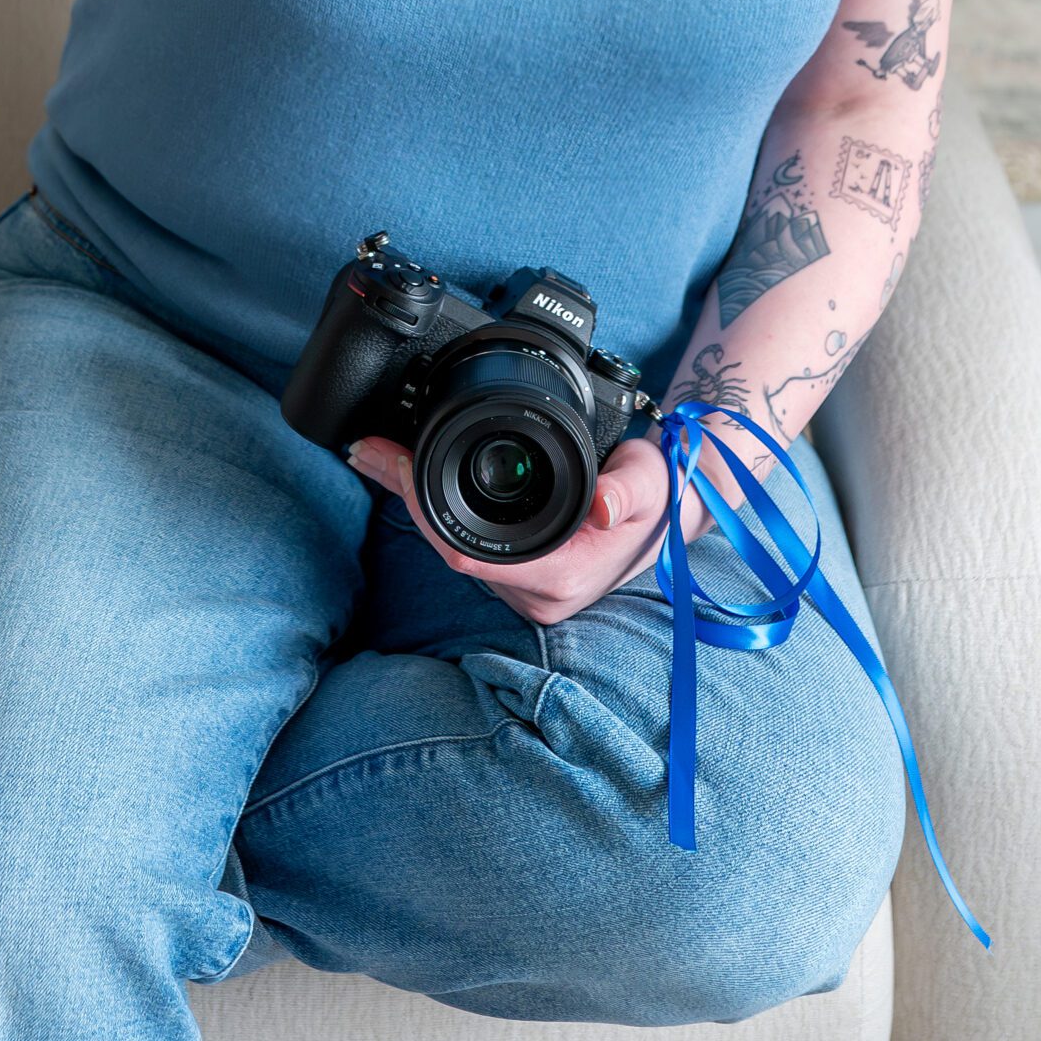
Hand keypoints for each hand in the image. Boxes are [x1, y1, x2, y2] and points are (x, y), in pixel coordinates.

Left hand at [346, 432, 711, 627]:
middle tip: (368, 447)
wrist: (673, 515)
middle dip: (406, 496)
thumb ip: (627, 492)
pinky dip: (435, 508)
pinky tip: (408, 475)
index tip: (396, 463)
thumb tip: (603, 507)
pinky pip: (465, 543)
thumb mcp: (650, 480)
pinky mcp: (517, 576)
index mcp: (562, 576)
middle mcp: (538, 594)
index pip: (468, 552)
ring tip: (375, 452)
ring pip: (452, 545)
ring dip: (415, 500)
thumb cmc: (659, 495)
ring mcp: (525, 589)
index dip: (425, 509)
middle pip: (449, 547)